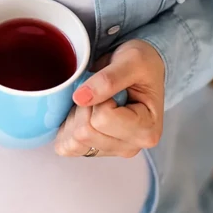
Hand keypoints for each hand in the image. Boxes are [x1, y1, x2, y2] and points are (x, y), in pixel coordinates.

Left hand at [55, 39, 164, 157]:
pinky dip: (67, 127)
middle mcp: (131, 147)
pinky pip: (66, 147)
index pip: (102, 119)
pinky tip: (82, 113)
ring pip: (73, 141)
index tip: (112, 88)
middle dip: (84, 108)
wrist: (138, 71)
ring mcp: (111, 151)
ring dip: (75, 116)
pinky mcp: (94, 152)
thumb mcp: (133, 60)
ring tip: (93, 102)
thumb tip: (81, 98)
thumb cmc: (142, 66)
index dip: (99, 98)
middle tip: (100, 93)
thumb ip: (109, 79)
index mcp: (146, 130)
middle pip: (85, 133)